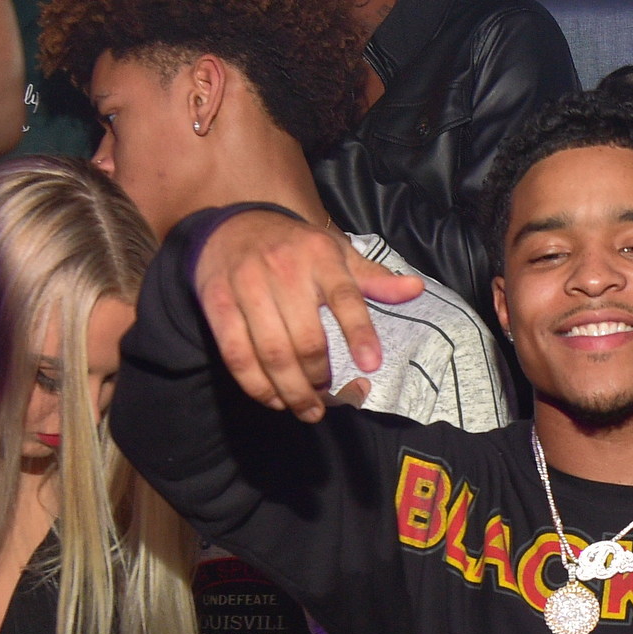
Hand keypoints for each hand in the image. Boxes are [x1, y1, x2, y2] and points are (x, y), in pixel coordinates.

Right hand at [194, 210, 423, 422]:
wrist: (229, 225)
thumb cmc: (294, 248)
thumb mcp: (336, 253)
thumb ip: (373, 278)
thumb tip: (415, 289)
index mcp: (320, 256)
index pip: (345, 297)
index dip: (359, 333)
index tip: (371, 365)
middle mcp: (283, 269)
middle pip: (307, 340)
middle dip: (319, 379)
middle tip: (326, 398)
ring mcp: (247, 287)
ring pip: (272, 353)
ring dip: (291, 391)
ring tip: (306, 409)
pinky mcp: (218, 305)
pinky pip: (237, 355)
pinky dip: (256, 386)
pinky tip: (273, 399)